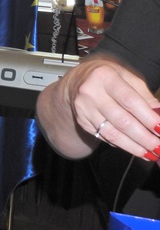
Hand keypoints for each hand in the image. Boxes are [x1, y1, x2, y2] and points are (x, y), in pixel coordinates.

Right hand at [37, 55, 159, 159]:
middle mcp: (91, 92)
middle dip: (144, 137)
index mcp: (105, 76)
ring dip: (134, 146)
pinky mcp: (82, 121)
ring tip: (150, 153)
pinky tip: (135, 148)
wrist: (78, 81)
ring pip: (112, 134)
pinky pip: (104, 137)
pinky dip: (122, 145)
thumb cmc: (107, 77)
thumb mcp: (127, 77)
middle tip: (159, 147)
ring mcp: (84, 109)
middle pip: (121, 121)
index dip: (147, 117)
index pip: (129, 100)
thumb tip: (159, 116)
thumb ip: (145, 96)